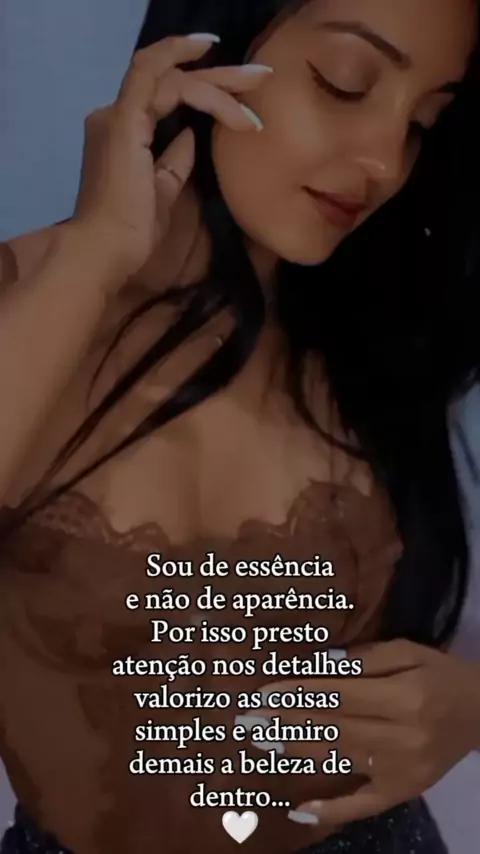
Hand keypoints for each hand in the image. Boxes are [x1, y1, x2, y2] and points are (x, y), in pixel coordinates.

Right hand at [70, 35, 270, 283]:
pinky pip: (162, 83)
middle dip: (219, 74)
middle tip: (261, 73)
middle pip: (170, 78)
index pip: (163, 92)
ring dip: (217, 77)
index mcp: (122, 131)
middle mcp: (115, 114)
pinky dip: (196, 80)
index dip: (201, 84)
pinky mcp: (125, 120)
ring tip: (257, 80)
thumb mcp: (163, 190)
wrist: (105, 248)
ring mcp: (118, 114)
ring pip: (171, 76)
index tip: (239, 87)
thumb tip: (190, 135)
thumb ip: (175, 160)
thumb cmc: (131, 230)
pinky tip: (225, 81)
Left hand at [255, 640, 479, 825]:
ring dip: (295, 753)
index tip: (262, 692)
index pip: (339, 696)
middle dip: (286, 722)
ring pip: (339, 761)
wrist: (479, 713)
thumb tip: (318, 665)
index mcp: (404, 697)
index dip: (298, 694)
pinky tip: (299, 811)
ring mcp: (401, 772)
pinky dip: (331, 810)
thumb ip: (365, 658)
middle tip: (247, 719)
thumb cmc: (439, 674)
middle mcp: (401, 738)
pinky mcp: (402, 792)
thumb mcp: (408, 651)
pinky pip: (363, 805)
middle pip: (332, 729)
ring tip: (259, 743)